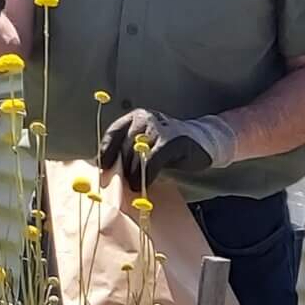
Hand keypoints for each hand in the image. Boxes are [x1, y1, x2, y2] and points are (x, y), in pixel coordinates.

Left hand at [98, 108, 236, 192]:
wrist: (202, 142)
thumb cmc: (168, 147)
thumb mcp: (145, 144)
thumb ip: (128, 151)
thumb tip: (106, 170)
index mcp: (135, 117)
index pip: (114, 132)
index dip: (106, 150)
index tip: (102, 168)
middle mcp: (145, 118)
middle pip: (124, 146)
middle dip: (121, 168)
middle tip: (121, 184)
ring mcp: (159, 128)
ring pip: (136, 155)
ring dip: (133, 174)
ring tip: (134, 187)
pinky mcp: (172, 140)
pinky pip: (152, 161)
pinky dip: (146, 175)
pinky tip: (144, 185)